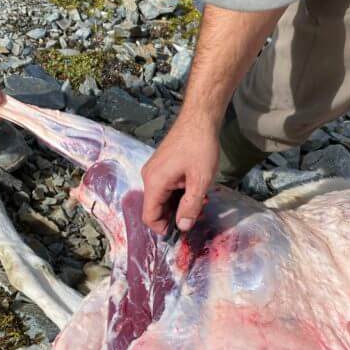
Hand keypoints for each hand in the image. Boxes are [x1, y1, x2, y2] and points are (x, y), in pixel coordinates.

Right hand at [141, 112, 220, 233]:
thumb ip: (191, 206)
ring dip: (179, 204)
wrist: (199, 118)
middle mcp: (149, 177)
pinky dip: (178, 193)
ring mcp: (154, 170)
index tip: (183, 230)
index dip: (164, 228)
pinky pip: (165, 187)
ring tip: (201, 200)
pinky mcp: (161, 166)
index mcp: (154, 183)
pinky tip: (195, 189)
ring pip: (162, 198)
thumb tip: (183, 227)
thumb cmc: (200, 147)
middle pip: (156, 208)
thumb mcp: (200, 181)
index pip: (149, 216)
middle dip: (175, 216)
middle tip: (198, 213)